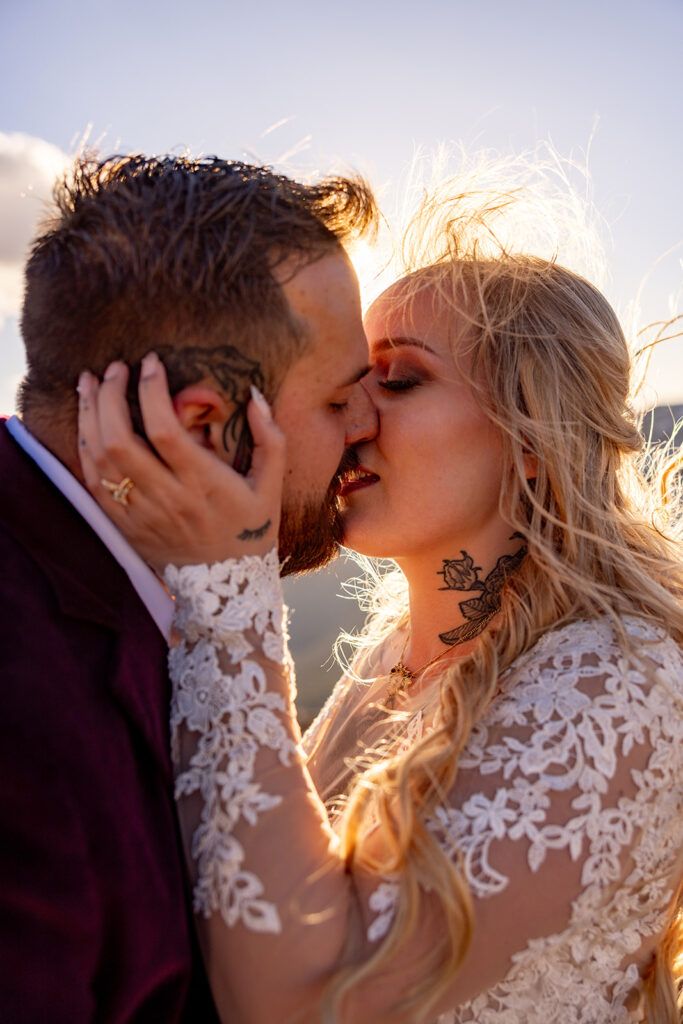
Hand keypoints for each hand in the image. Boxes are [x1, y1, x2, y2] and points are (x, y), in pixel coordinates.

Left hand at [77, 353, 284, 571]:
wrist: (225, 587)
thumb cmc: (251, 529)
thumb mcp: (271, 485)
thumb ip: (270, 439)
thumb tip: (255, 395)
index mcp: (203, 484)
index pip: (165, 430)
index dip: (150, 391)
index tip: (150, 362)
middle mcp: (167, 498)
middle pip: (120, 440)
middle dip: (109, 395)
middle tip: (114, 367)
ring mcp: (140, 513)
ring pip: (99, 458)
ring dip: (89, 415)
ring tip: (88, 383)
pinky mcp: (123, 525)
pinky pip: (92, 482)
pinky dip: (84, 448)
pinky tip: (87, 423)